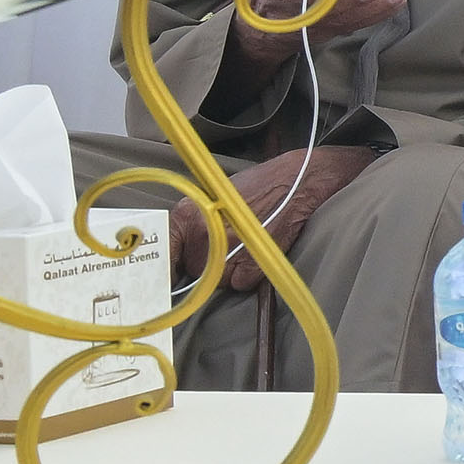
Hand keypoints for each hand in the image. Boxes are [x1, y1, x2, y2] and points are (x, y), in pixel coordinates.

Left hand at [173, 146, 374, 286]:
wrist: (300, 179)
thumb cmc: (259, 186)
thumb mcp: (214, 195)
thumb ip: (192, 222)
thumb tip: (176, 251)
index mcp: (188, 214)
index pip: (163, 253)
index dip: (165, 269)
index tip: (166, 280)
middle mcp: (204, 232)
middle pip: (195, 271)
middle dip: (209, 265)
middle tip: (228, 246)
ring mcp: (229, 248)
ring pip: (219, 280)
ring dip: (231, 271)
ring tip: (246, 247)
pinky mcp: (254, 261)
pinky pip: (241, 283)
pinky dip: (250, 275)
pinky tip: (259, 254)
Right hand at [227, 0, 401, 68]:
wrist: (259, 29)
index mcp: (281, 0)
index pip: (314, 0)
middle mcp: (301, 21)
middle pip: (339, 15)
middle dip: (368, 7)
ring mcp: (316, 32)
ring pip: (349, 23)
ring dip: (376, 12)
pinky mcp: (327, 35)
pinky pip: (351, 27)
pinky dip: (370, 18)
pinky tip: (390, 8)